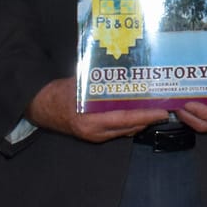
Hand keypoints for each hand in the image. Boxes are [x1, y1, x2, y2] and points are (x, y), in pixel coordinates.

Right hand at [25, 76, 166, 142]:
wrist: (41, 107)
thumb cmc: (60, 92)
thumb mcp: (82, 83)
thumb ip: (102, 81)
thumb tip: (126, 70)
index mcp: (91, 120)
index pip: (125, 119)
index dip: (145, 116)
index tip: (162, 111)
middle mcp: (95, 132)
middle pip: (129, 127)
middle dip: (148, 119)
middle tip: (166, 108)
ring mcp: (94, 136)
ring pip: (125, 131)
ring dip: (141, 122)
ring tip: (156, 109)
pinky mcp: (94, 136)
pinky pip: (117, 131)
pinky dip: (130, 123)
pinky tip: (139, 114)